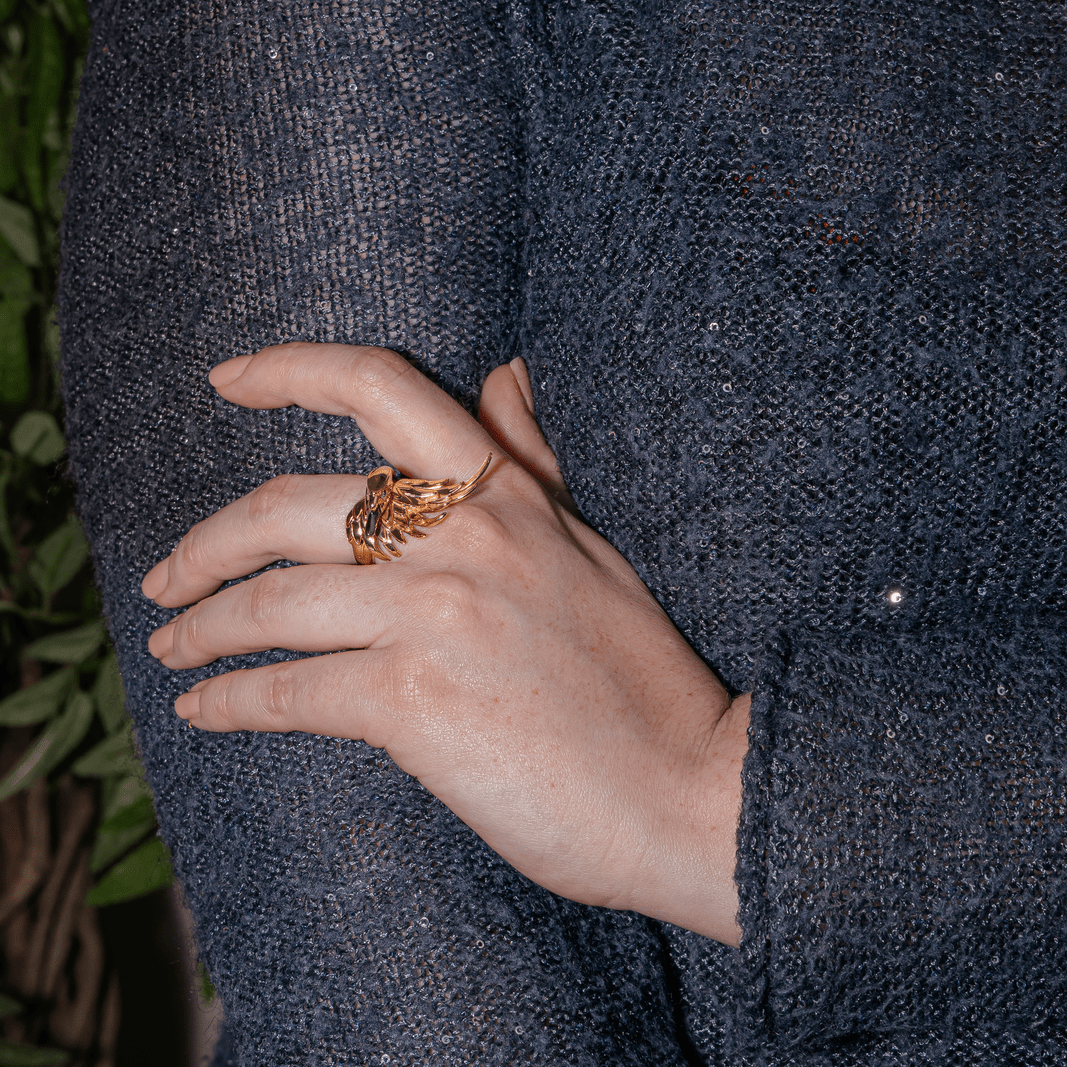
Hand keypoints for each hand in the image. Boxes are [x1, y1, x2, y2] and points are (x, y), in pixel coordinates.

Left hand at [142, 344, 749, 944]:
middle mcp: (462, 539)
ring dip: (201, 630)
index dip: (288, 368)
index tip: (226, 377)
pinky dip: (230, 702)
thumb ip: (534, 458)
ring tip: (174, 647)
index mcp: (504, 495)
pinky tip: (205, 710)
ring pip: (269, 604)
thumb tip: (502, 372)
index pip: (379, 386)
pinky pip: (286, 691)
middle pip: (283, 508)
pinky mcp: (413, 706)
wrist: (691, 790)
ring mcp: (435, 618)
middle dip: (203, 545)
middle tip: (165, 577)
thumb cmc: (643, 676)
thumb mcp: (592, 545)